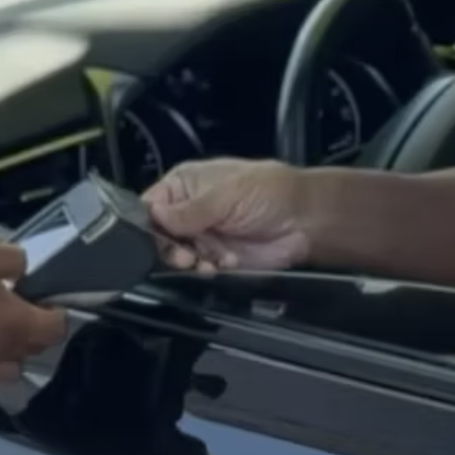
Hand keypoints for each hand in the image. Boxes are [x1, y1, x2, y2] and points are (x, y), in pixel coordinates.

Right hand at [0, 236, 66, 398]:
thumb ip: (11, 260)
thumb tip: (23, 270)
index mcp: (15, 323)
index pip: (55, 329)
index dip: (55, 314)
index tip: (45, 300)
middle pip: (31, 352)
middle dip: (31, 333)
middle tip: (15, 311)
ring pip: (4, 373)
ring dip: (6, 357)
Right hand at [143, 159, 312, 271]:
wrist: (304, 219)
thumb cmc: (271, 191)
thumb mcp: (227, 193)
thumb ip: (190, 209)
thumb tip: (156, 215)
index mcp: (185, 185)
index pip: (150, 205)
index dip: (149, 223)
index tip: (158, 235)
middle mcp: (189, 210)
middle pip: (159, 235)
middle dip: (170, 248)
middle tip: (185, 254)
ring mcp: (203, 235)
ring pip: (178, 255)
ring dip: (190, 261)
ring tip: (207, 260)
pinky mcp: (217, 257)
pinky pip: (200, 269)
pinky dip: (209, 269)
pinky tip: (225, 262)